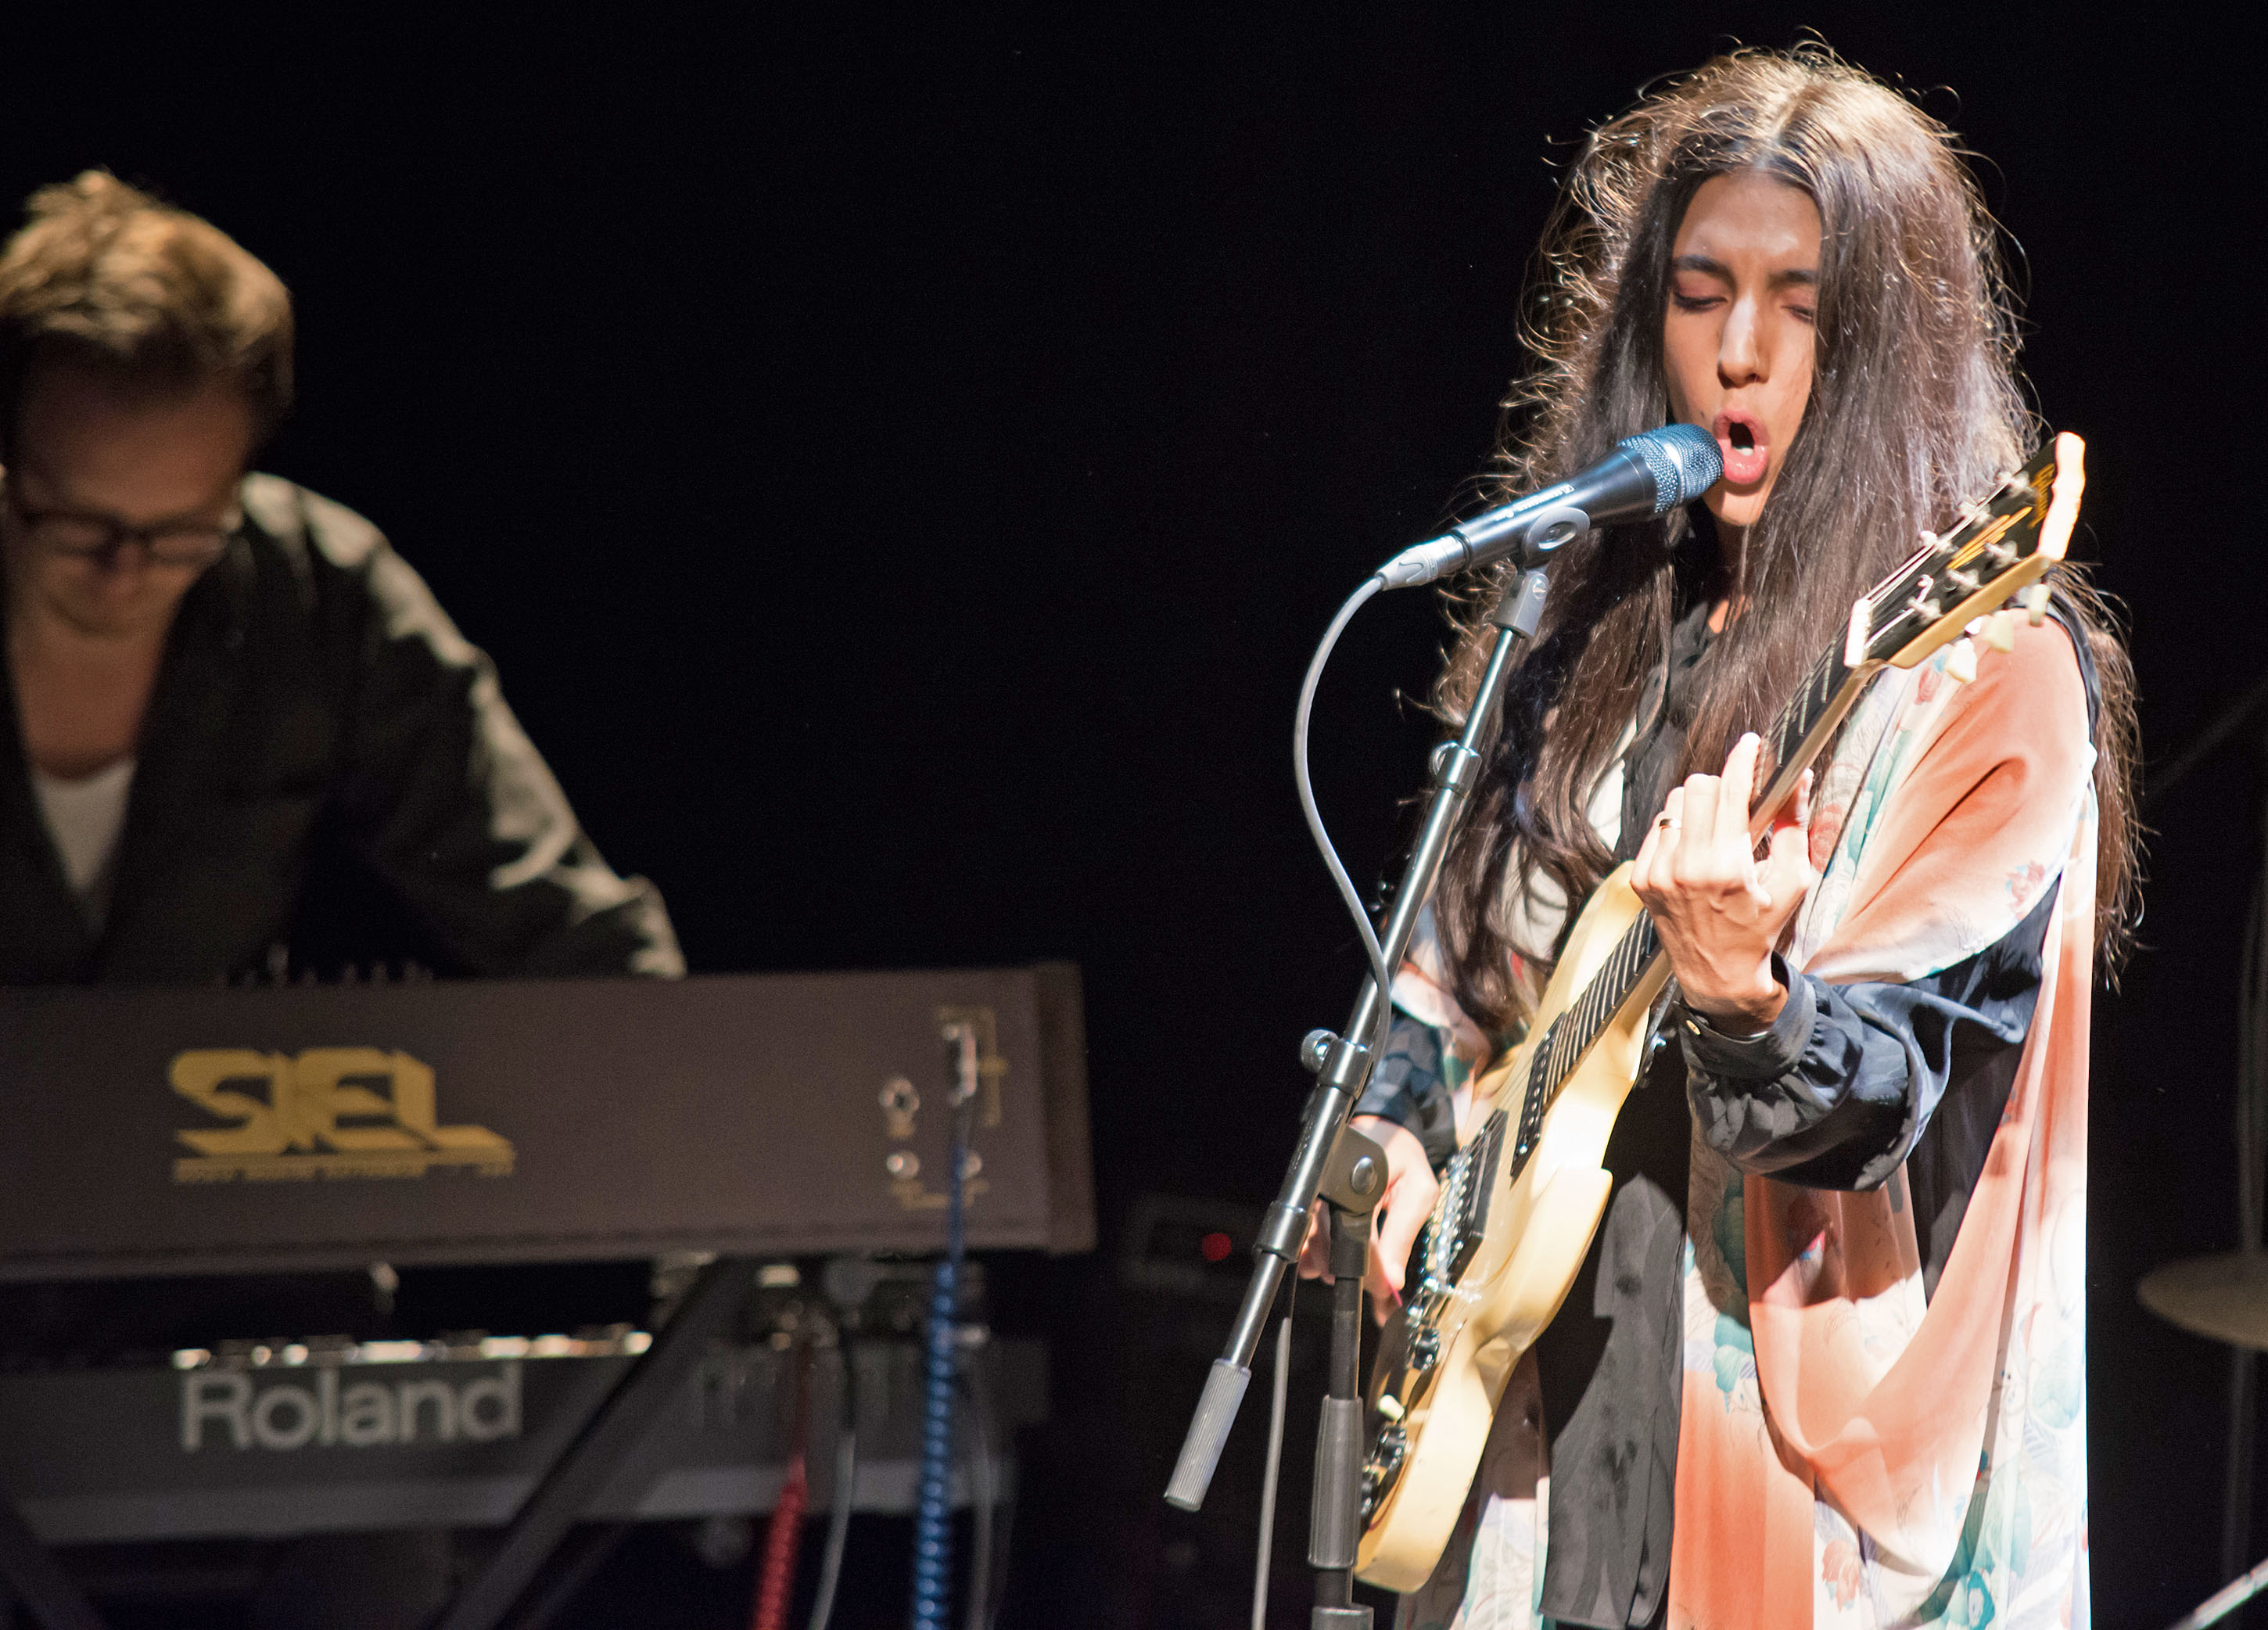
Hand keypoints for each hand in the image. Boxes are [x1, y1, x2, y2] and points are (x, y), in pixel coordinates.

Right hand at [1297, 1115, 1438, 1322]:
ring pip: (1315, 1245)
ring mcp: (1317, 1195)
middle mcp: (1330, 1187)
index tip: (1383, 1291)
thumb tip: (1392, 1279)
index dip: (1372, 1270)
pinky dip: (1316, 1256)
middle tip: (1373, 1286)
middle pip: (1330, 1245)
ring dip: (1331, 1266)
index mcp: (1359, 1182)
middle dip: (1351, 1271)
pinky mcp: (1312, 1203)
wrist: (1382, 1130)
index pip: (1359, 1237)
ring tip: (1351, 1273)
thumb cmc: (1402, 1156)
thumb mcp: (1418, 1190)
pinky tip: (1325, 1264)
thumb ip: (1403, 1234)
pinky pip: (1307, 1238)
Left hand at [1630, 732, 1815, 1031]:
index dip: (1743, 761)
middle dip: (1722, 787)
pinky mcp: (1641, 877)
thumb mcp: (1792, 881)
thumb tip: (1798, 780)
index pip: (1730, 792)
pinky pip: (1657, 828)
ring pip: (1674, 804)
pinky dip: (1678, 830)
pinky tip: (1694, 852)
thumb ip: (1793, 826)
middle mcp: (1685, 867)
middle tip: (1738, 804)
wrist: (1717, 972)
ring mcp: (1657, 872)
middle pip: (1697, 787)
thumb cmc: (1759, 928)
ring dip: (1697, 807)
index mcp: (1725, 868)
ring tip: (1716, 834)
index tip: (1751, 745)